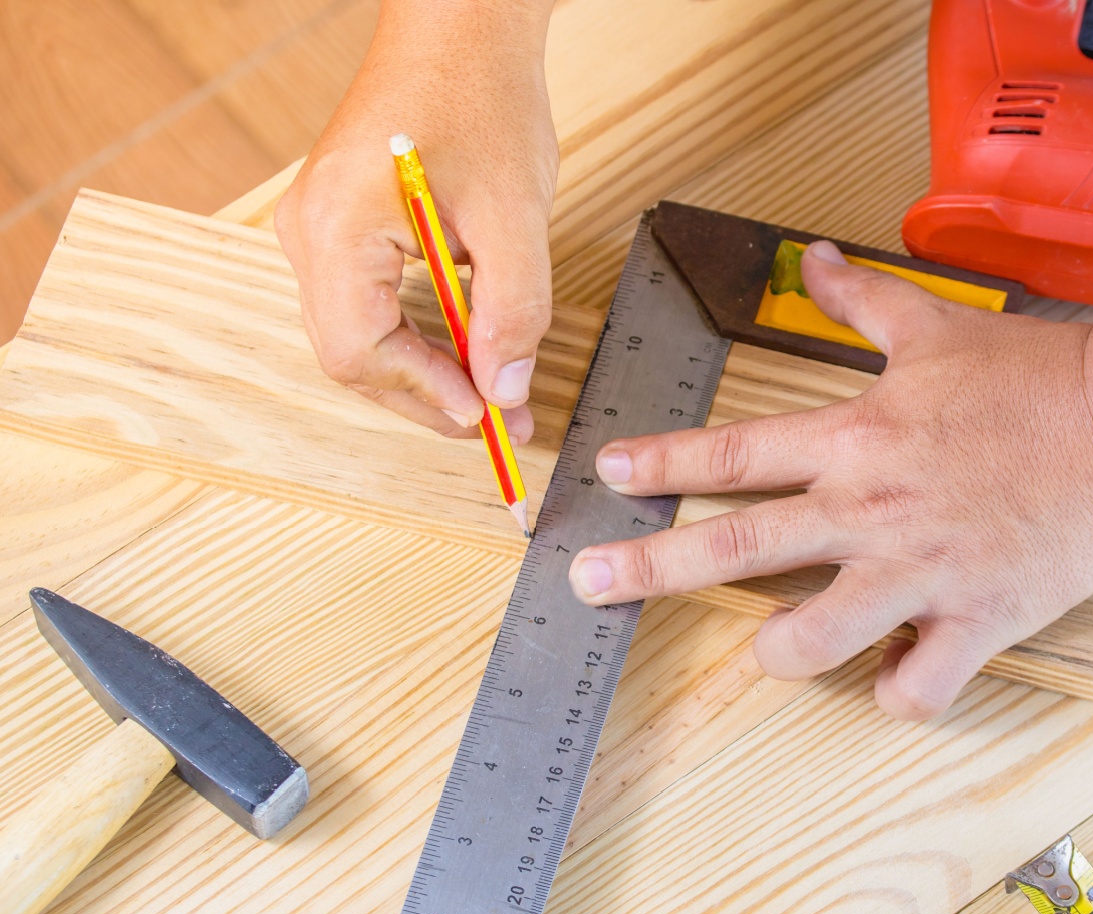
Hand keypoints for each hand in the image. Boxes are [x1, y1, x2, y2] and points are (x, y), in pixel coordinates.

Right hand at [275, 1, 556, 439]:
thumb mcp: (515, 216)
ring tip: (493, 397)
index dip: (425, 393)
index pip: (360, 350)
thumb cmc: (481, 99)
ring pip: (359, 334)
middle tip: (500, 424)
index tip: (487, 415)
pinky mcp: (339, 224)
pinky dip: (417, 336)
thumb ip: (512, 311)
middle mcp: (307, 230)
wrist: (460, 29)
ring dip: (426, 371)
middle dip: (428, 395)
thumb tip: (504, 391)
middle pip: (352, 354)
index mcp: (335, 226)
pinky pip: (366, 303)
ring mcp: (316, 227)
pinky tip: (468, 351)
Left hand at [567, 242, 1092, 718]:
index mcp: (857, 441)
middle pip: (737, 548)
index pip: (734, 454)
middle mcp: (872, 511)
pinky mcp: (976, 620)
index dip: (661, 462)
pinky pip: (916, 688)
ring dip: (778, 653)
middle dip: (649, 567)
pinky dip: (900, 691)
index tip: (606, 471)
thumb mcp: (936, 326)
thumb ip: (861, 299)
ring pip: (812, 641)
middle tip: (588, 581)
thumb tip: (813, 255)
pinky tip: (898, 673)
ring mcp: (919, 573)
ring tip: (769, 651)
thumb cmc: (1038, 376)